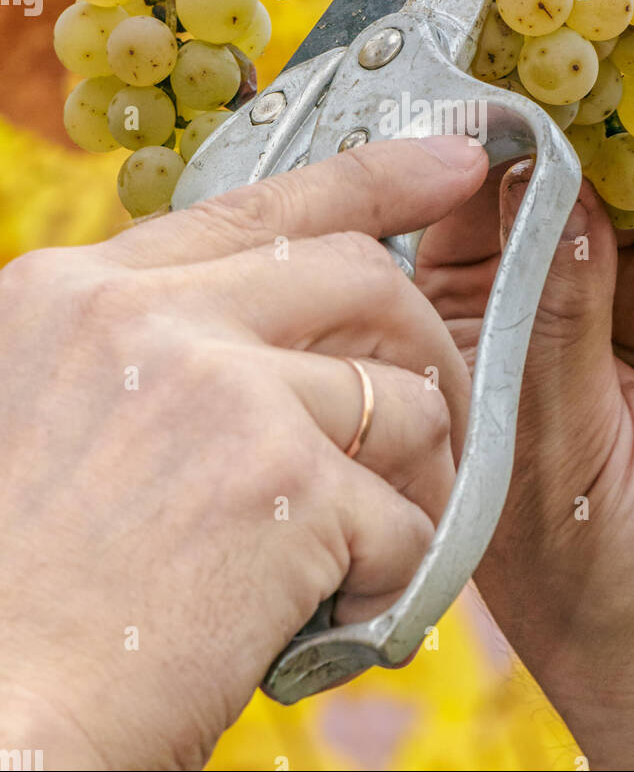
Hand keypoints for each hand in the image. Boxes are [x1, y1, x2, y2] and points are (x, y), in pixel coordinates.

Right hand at [0, 136, 488, 770]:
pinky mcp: (281, 489)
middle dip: (425, 342)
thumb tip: (262, 325)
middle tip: (438, 410)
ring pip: (400, 401)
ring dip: (415, 477)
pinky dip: (394, 573)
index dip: (374, 177)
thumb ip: (145, 349)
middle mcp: (146, 319)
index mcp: (81, 292)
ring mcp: (218, 393)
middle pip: (358, 278)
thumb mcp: (47, 409)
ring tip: (371, 544)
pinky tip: (341, 610)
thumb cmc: (17, 585)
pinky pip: (404, 515)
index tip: (451, 160)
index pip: (257, 207)